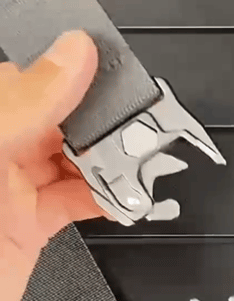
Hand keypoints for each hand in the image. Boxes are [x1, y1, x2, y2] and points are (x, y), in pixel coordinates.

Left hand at [0, 30, 110, 300]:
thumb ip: (23, 108)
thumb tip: (70, 58)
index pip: (32, 82)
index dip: (76, 78)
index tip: (115, 82)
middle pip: (62, 124)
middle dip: (103, 129)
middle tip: (137, 133)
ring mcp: (13, 192)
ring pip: (74, 163)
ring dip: (110, 167)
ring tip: (136, 168)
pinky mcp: (31, 226)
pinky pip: (77, 202)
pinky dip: (105, 200)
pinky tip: (122, 198)